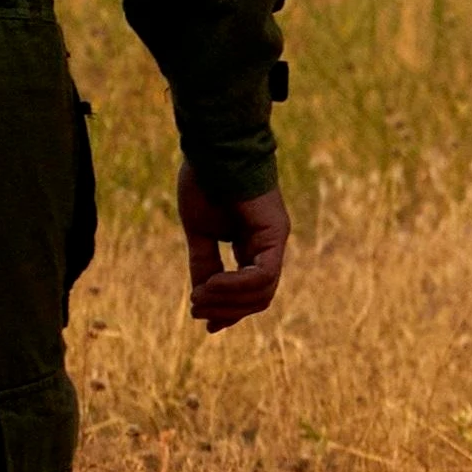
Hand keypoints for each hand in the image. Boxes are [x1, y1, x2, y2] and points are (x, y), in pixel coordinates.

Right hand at [181, 175, 290, 331]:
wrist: (212, 147)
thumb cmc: (205, 181)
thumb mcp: (201, 233)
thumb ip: (205, 264)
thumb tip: (202, 297)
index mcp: (253, 244)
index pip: (252, 291)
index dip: (230, 311)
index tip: (207, 325)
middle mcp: (269, 244)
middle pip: (259, 298)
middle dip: (226, 311)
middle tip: (196, 309)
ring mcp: (275, 238)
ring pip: (262, 292)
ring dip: (227, 302)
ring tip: (198, 298)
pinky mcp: (275, 232)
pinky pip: (262, 275)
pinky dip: (234, 287)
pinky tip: (209, 285)